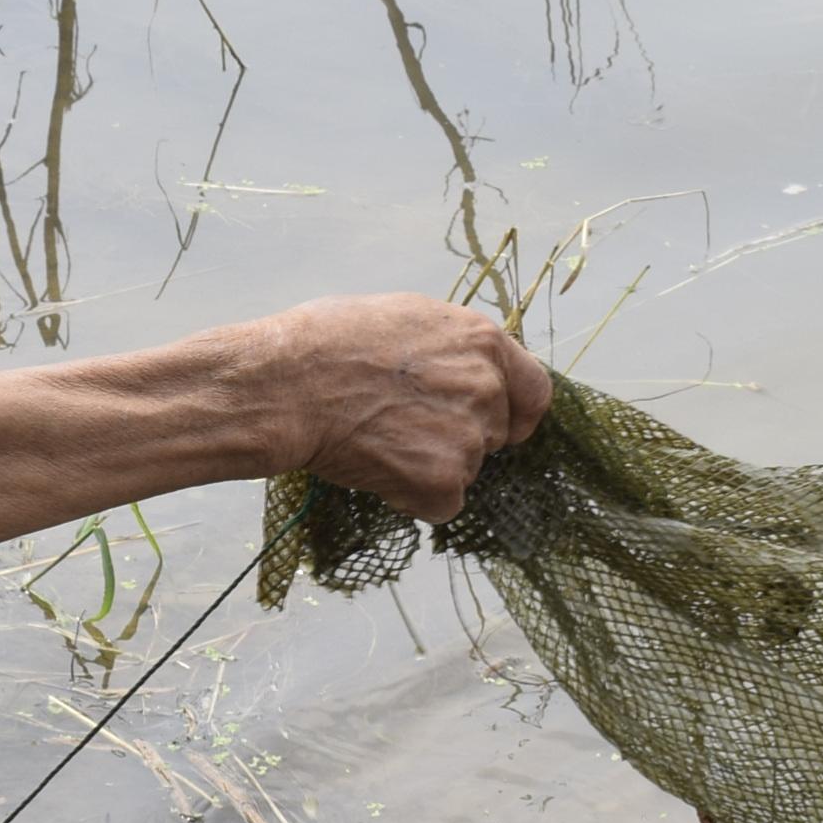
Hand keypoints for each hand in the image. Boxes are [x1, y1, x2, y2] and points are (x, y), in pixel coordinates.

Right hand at [273, 294, 553, 522]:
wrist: (288, 386)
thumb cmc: (326, 343)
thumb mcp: (403, 318)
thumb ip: (447, 349)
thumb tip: (452, 367)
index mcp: (482, 341)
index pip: (534, 389)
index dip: (516, 412)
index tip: (501, 426)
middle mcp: (487, 389)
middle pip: (492, 433)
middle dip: (455, 437)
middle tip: (400, 426)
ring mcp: (468, 438)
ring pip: (463, 470)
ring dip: (429, 467)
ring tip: (376, 441)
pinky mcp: (443, 482)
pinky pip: (440, 504)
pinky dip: (411, 497)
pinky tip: (374, 467)